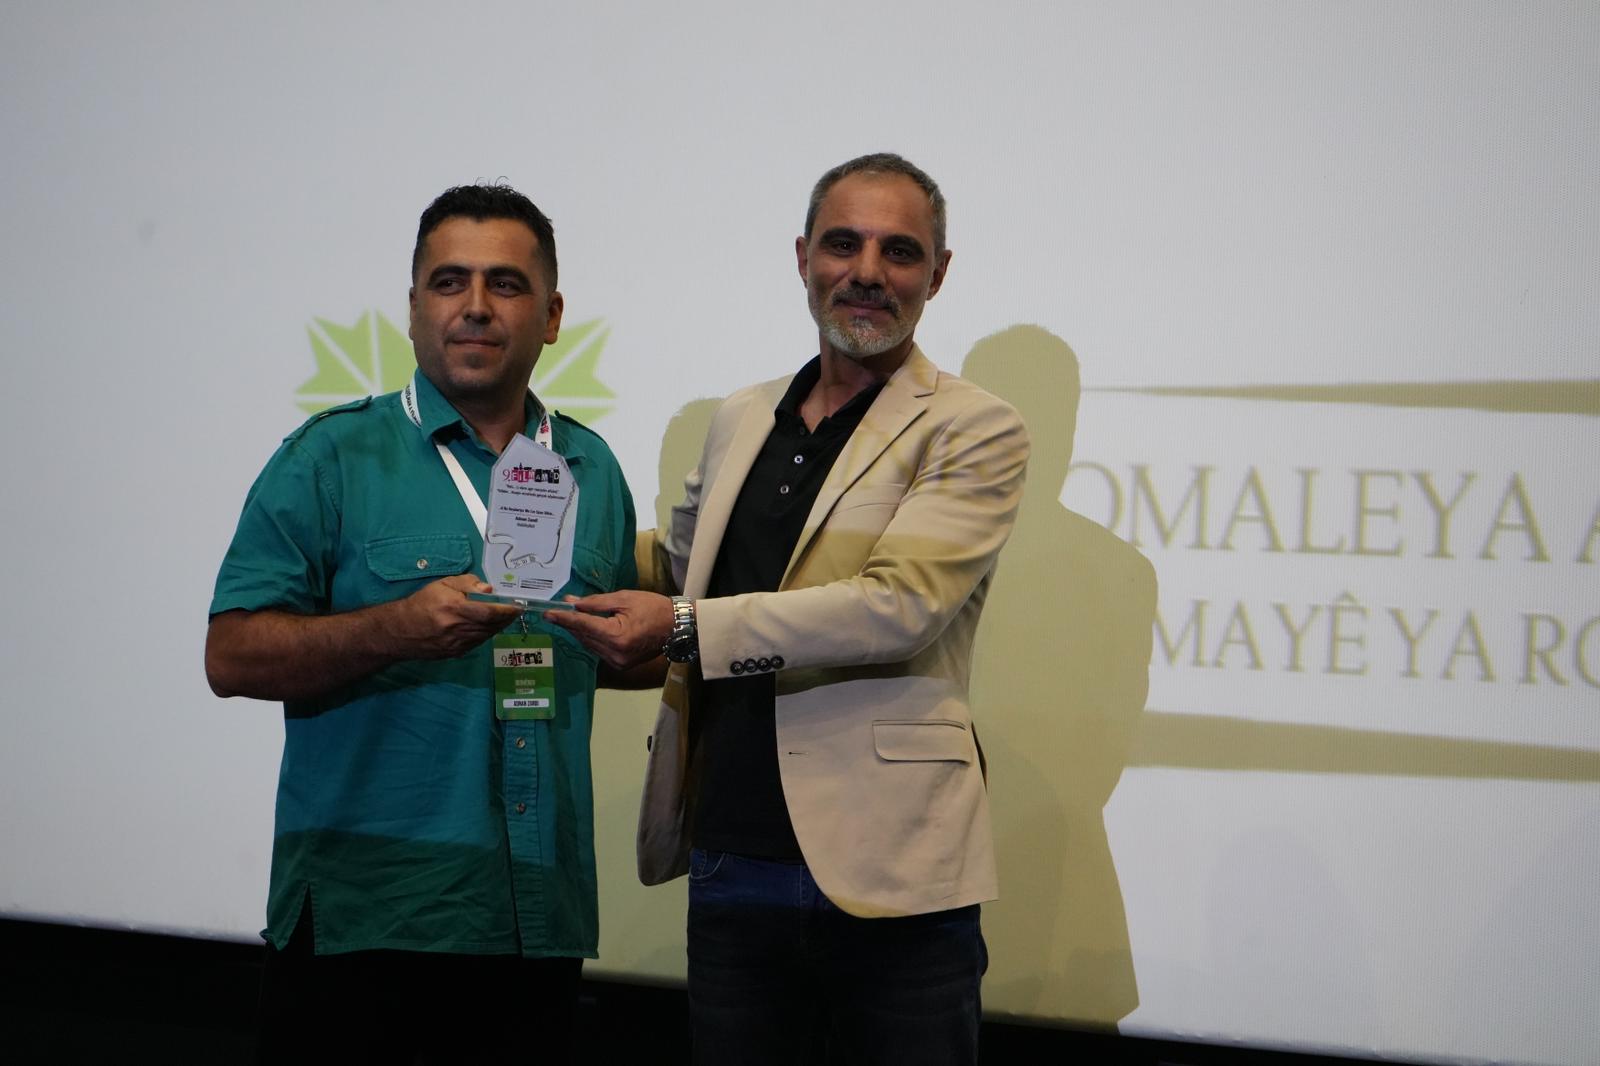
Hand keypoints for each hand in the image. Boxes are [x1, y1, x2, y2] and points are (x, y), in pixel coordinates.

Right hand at [387, 574, 523, 659]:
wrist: (400, 631)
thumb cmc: (421, 603)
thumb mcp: (442, 584)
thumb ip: (467, 583)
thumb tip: (488, 589)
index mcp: (454, 608)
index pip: (489, 611)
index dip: (506, 610)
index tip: (517, 606)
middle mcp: (457, 628)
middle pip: (491, 625)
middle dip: (506, 618)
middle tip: (515, 611)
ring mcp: (457, 644)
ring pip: (486, 636)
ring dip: (498, 627)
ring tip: (505, 618)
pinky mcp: (455, 653)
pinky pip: (478, 643)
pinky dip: (486, 634)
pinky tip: (488, 627)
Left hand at [544, 590, 673, 669]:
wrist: (677, 627)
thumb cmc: (653, 608)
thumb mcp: (624, 598)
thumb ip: (595, 603)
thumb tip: (571, 603)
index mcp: (616, 636)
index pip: (582, 626)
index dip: (563, 619)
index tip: (547, 613)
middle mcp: (615, 653)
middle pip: (583, 637)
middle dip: (570, 624)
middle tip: (557, 611)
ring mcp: (618, 662)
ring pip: (589, 645)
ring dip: (580, 632)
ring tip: (571, 618)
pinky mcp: (621, 665)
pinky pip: (598, 650)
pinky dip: (591, 639)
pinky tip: (588, 629)